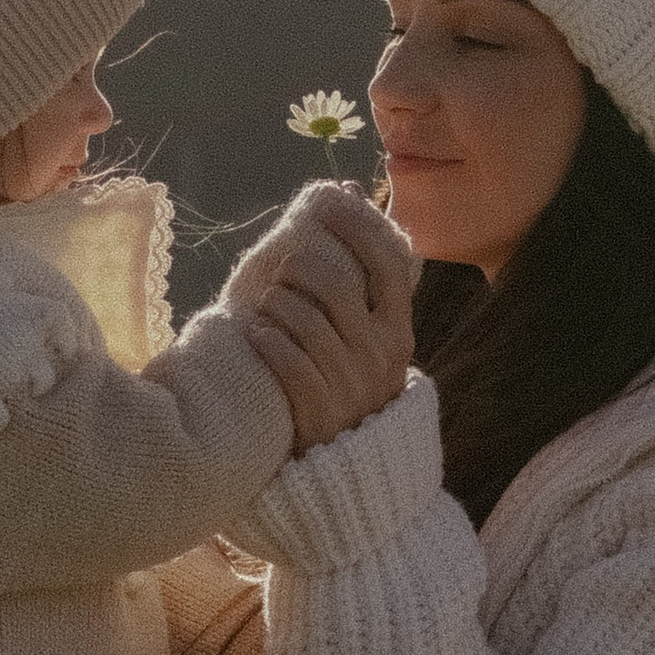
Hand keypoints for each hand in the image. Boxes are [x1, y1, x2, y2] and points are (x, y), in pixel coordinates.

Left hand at [229, 188, 413, 455]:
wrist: (351, 464)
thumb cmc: (349, 374)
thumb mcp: (369, 326)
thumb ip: (361, 265)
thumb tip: (348, 189)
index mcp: (397, 328)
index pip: (388, 262)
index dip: (358, 224)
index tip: (329, 200)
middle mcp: (380, 353)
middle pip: (337, 286)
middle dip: (303, 267)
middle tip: (285, 265)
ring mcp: (350, 383)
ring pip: (304, 321)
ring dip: (277, 303)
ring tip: (267, 302)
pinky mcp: (317, 409)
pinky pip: (285, 359)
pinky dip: (266, 340)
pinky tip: (256, 332)